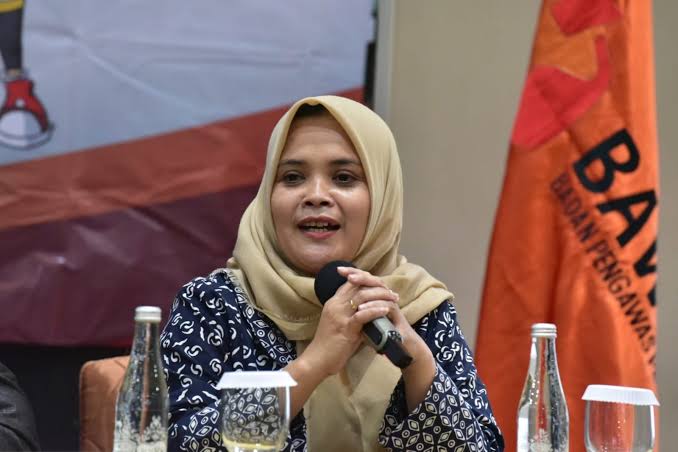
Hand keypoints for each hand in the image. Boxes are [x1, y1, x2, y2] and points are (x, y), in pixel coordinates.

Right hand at [301, 267, 398, 376]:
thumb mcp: (340, 323)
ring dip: (381, 295)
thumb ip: (352, 314)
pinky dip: (376, 311)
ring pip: (362, 296)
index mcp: (333, 302)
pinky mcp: (345, 328)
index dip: (367, 279)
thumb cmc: (330, 344)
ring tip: (393, 299)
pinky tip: (386, 310)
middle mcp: (336, 305)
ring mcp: (339, 315)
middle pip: (358, 284)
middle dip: (378, 285)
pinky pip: (362, 315)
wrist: (317, 360)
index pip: (351, 281)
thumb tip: (370, 311)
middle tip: (392, 293)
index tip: (382, 285)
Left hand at [338, 267, 435, 412]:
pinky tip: (361, 308)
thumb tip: (340, 303)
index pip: (365, 281)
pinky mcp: (397, 316)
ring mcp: (391, 305)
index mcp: (375, 298)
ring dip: (364, 285)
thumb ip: (356, 312)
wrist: (401, 349)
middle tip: (346, 272)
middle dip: (358, 275)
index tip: (338, 270)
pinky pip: (385, 307)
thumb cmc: (382, 336)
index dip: (353, 274)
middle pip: (372, 280)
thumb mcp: (364, 322)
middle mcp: (385, 298)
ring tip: (351, 280)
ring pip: (379, 289)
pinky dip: (373, 306)